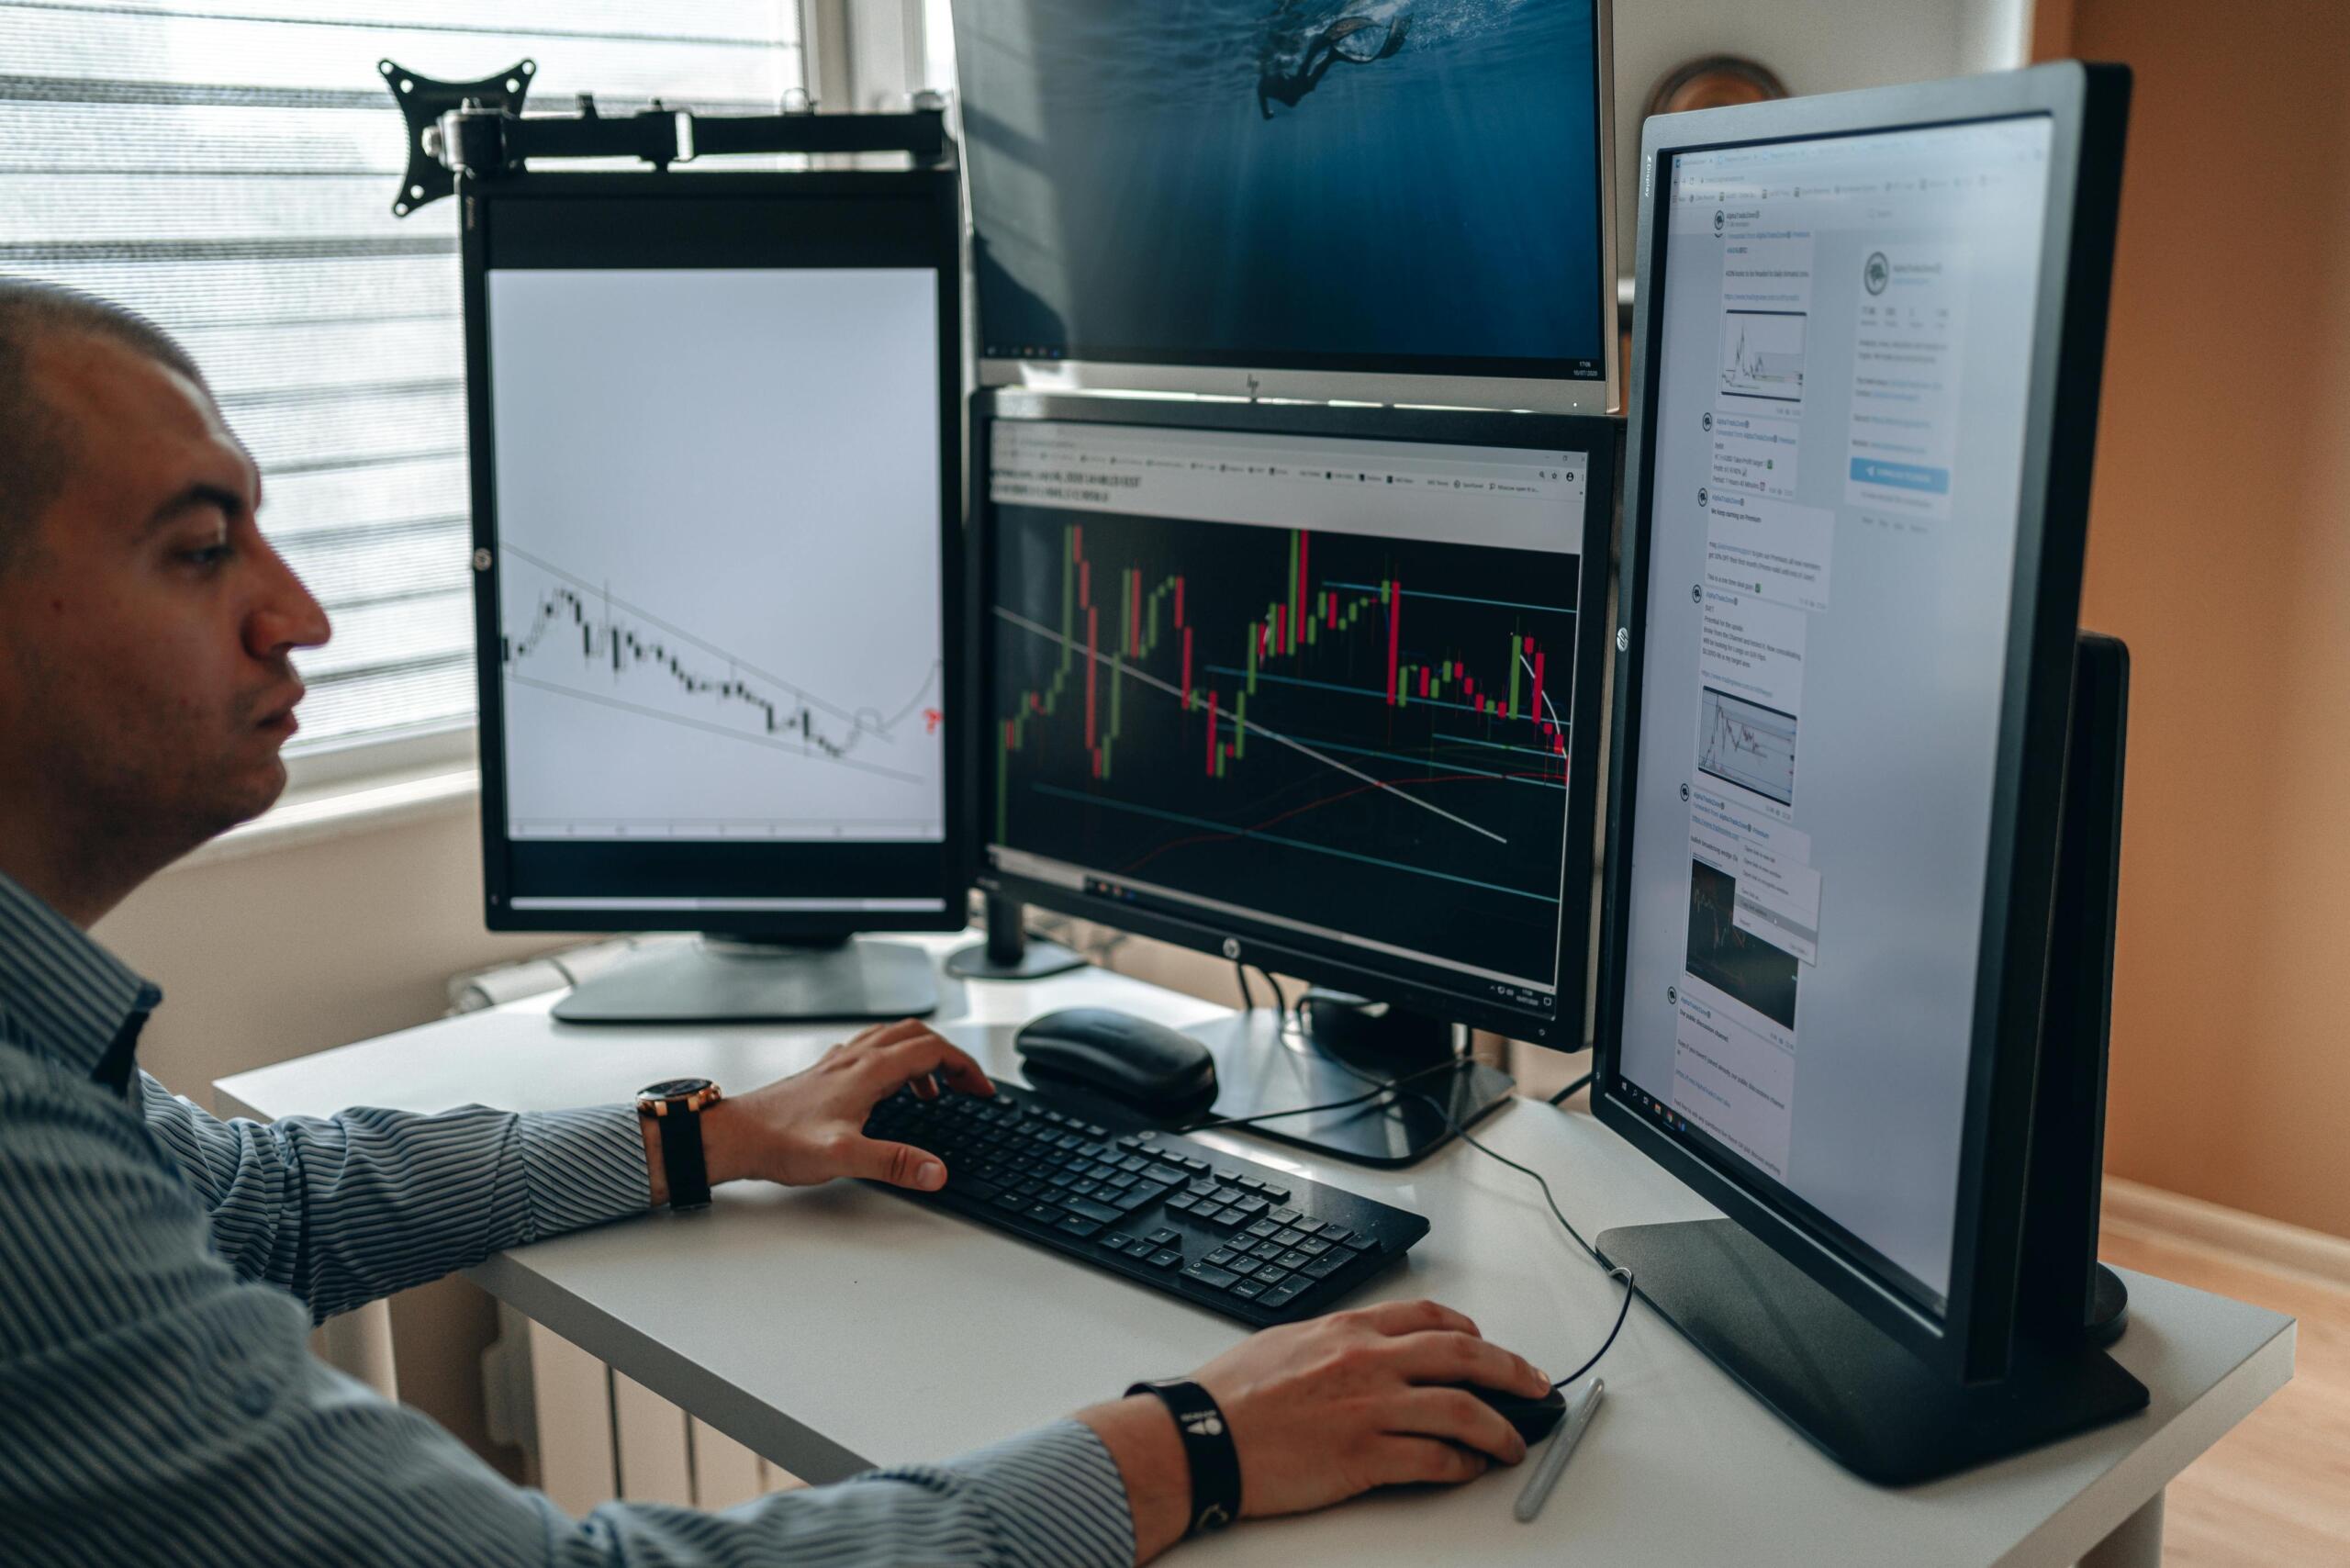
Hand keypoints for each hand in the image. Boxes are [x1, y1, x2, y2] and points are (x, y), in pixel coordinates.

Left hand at [691, 1019, 994, 1194]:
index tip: (982, 1089)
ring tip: (934, 1091)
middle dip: (950, 1056)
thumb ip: (894, 1163)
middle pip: (917, 1036)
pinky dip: (894, 1062)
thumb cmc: (779, 1140)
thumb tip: (936, 1171)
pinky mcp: (825, 1074)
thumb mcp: (845, 1157)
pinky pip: (871, 1051)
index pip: (932, 1051)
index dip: (965, 1067)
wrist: (735, 1135)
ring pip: (893, 1039)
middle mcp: (856, 1059)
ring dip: (922, 1057)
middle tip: (967, 1085)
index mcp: (868, 1071)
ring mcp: (840, 1063)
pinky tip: (887, 1089)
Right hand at [1079, 1300, 1550, 1560]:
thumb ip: (1333, 1343)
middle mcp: (1367, 1361)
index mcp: (1347, 1330)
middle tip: (1536, 1384)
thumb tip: (1362, 1352)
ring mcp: (1370, 1409)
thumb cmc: (1229, 1396)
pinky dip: (1461, 1465)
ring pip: (1461, 1409)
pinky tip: (1469, 1470)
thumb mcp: (1285, 1342)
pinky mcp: (1365, 1457)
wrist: (1200, 1438)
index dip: (1469, 1329)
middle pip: (1462, 1354)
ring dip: (1500, 1427)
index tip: (1484, 1340)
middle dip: (1510, 1369)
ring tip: (1514, 1443)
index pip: (1428, 1317)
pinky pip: (1434, 1459)